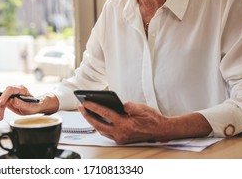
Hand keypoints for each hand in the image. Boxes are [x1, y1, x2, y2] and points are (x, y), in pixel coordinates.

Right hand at [0, 85, 58, 120]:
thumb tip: (14, 100)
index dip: (4, 95)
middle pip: (0, 94)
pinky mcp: (4, 99)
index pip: (10, 89)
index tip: (1, 103)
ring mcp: (8, 94)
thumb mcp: (31, 107)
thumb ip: (23, 104)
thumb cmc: (34, 105)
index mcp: (21, 89)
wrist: (33, 106)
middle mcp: (13, 90)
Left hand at [79, 101, 210, 143]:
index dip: (93, 107)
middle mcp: (120, 133)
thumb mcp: (141, 108)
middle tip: (80, 107)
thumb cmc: (152, 118)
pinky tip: (96, 118)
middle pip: (98, 124)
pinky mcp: (121, 139)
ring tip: (86, 111)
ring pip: (101, 130)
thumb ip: (130, 105)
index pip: (105, 114)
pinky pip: (106, 133)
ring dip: (92, 121)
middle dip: (87, 115)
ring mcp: (120, 138)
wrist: (161, 130)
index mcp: (125, 124)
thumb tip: (120, 104)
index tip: (85, 102)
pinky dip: (100, 126)